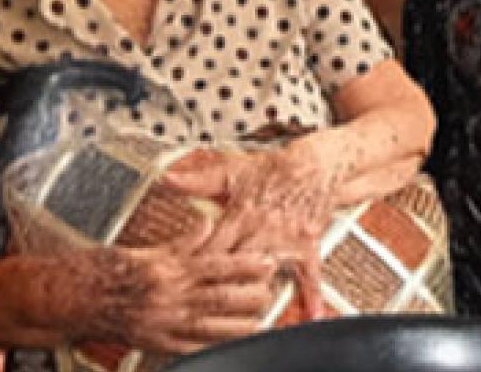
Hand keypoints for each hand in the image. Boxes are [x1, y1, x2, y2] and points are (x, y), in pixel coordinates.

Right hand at [50, 225, 279, 355]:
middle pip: (219, 296)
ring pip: (210, 325)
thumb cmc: (111, 271)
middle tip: (272, 292)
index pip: (217, 265)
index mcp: (169, 268)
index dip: (246, 265)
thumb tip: (208, 225)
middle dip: (249, 296)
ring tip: (260, 322)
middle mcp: (169, 295)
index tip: (268, 263)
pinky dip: (211, 348)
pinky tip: (229, 347)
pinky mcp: (156, 343)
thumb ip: (183, 241)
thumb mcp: (149, 250)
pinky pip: (189, 348)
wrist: (78, 296)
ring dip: (239, 324)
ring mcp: (163, 322)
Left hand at [165, 143, 338, 317]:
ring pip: (269, 271)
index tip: (185, 281)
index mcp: (241, 214)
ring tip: (242, 314)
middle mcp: (264, 229)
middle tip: (207, 305)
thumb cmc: (273, 170)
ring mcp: (287, 240)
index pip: (215, 245)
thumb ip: (198, 180)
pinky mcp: (308, 245)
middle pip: (239, 263)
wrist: (313, 165)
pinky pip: (310, 272)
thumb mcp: (231, 171)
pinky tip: (311, 312)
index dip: (199, 264)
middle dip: (223, 284)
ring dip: (256, 291)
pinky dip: (311, 293)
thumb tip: (167, 178)